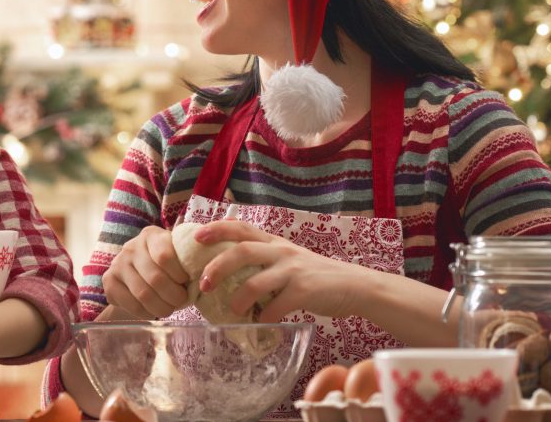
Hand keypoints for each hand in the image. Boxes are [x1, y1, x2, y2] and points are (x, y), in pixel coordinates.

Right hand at [101, 225, 189, 318]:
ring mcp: (117, 264)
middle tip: (181, 301)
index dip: (179, 274)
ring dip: (162, 306)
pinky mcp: (109, 282)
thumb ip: (188, 261)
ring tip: (170, 308)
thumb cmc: (166, 267)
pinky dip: (146, 312)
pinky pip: (131, 303)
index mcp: (151, 235)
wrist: (137, 276)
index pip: (165, 255)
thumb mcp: (177, 257)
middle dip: (174, 295)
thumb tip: (205, 277)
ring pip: (143, 293)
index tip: (187, 282)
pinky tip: (153, 310)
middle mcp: (131, 246)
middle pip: (155, 278)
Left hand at [194, 220, 375, 321]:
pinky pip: (277, 305)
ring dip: (238, 299)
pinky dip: (264, 316)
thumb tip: (228, 270)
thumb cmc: (315, 275)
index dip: (216, 229)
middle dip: (217, 267)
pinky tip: (262, 323)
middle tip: (204, 283)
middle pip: (241, 251)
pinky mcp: (305, 291)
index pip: (241, 227)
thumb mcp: (288, 258)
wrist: (355, 285)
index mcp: (274, 242)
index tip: (196, 236)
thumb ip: (263, 260)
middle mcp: (281, 251)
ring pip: (255, 281)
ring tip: (232, 310)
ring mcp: (294, 270)